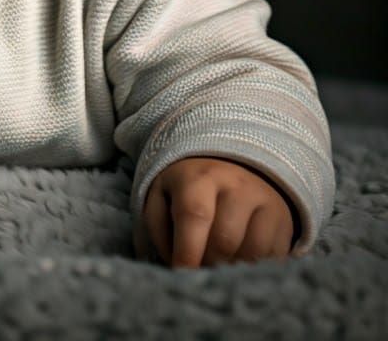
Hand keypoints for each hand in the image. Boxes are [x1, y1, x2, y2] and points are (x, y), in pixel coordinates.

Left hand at [134, 157, 295, 268]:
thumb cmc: (186, 188)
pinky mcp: (284, 220)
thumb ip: (157, 227)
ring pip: (251, 252)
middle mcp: (236, 185)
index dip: (187, 252)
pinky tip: (237, 259)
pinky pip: (273, 257)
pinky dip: (253, 267)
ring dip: (231, 268)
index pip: (195, 215)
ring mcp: (265, 201)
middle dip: (207, 263)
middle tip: (197, 267)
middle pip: (224, 240)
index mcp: (198, 177)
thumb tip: (166, 264)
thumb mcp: (162, 195)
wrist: (229, 164)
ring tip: (216, 262)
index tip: (180, 276)